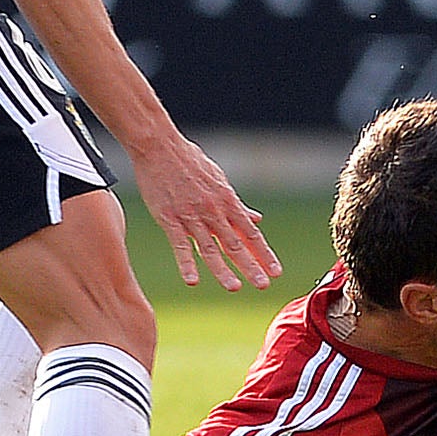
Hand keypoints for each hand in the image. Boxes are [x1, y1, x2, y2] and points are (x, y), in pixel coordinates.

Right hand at [126, 132, 281, 289]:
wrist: (160, 148)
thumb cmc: (191, 163)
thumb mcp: (220, 181)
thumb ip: (237, 204)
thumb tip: (256, 219)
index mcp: (228, 202)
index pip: (251, 233)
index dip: (264, 253)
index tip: (276, 271)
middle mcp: (214, 211)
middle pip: (235, 244)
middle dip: (251, 266)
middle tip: (264, 285)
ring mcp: (192, 216)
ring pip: (210, 248)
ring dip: (223, 270)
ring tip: (235, 287)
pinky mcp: (170, 219)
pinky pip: (180, 245)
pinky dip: (187, 264)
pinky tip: (193, 281)